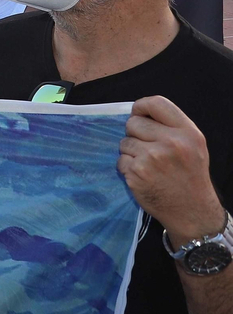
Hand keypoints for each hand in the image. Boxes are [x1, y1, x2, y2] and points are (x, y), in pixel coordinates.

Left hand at [119, 96, 227, 247]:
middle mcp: (171, 143)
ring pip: (124, 142)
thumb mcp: (193, 145)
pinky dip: (127, 167)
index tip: (138, 114)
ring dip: (131, 152)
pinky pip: (120, 160)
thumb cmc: (189, 174)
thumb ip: (171, 126)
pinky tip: (143, 176)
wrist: (191, 210)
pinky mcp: (136, 173)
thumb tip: (138, 112)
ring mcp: (151, 158)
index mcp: (187, 132)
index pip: (156, 103)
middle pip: (133, 122)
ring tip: (149, 165)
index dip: (141, 106)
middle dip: (135, 133)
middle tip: (149, 148)